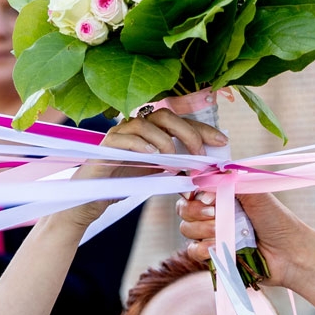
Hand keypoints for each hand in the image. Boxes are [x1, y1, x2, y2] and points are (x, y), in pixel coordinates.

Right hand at [61, 109, 228, 228]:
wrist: (92, 199)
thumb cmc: (125, 182)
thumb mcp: (158, 172)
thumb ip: (178, 164)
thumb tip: (205, 164)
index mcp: (150, 130)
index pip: (180, 121)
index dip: (202, 128)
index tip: (222, 141)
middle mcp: (134, 126)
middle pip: (164, 115)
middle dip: (187, 132)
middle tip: (199, 153)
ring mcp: (118, 134)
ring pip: (143, 123)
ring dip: (163, 139)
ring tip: (173, 159)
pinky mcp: (103, 146)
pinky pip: (122, 138)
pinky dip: (140, 144)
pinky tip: (151, 155)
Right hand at [177, 187, 308, 286]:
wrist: (289, 254)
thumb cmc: (277, 220)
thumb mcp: (256, 193)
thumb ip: (230, 181)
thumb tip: (205, 176)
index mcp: (222, 193)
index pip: (193, 187)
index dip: (190, 189)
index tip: (195, 193)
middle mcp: (214, 212)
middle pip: (184, 208)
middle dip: (197, 210)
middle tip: (215, 212)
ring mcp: (211, 234)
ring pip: (186, 228)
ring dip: (204, 229)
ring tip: (225, 231)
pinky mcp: (213, 255)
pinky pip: (193, 251)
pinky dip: (203, 248)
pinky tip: (218, 246)